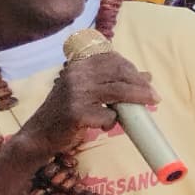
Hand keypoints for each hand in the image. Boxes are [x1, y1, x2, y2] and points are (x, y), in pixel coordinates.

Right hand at [20, 50, 155, 154]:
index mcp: (79, 64)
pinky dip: (112, 122)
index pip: (114, 60)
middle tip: (154, 96)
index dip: (132, 70)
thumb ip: (112, 81)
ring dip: (138, 100)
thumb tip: (147, 75)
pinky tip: (104, 125)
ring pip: (119, 92)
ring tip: (149, 106)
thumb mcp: (87, 90)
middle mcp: (76, 74)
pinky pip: (108, 115)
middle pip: (120, 74)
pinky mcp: (77, 113)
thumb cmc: (66, 110)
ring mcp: (76, 93)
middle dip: (141, 85)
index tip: (146, 80)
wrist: (39, 134)